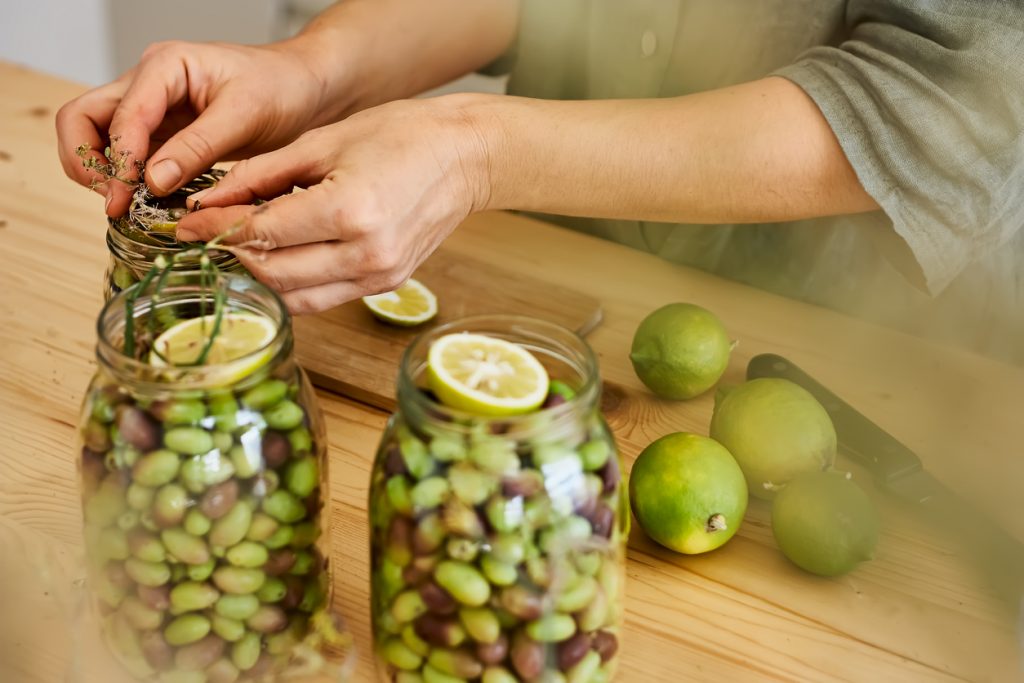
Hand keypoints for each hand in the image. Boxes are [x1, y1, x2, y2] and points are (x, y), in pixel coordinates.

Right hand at [56, 39, 335, 216]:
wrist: (303, 88)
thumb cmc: (280, 87)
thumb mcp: (244, 116)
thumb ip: (196, 148)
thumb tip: (152, 182)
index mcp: (165, 67)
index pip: (120, 116)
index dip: (118, 161)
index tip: (125, 199)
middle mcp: (148, 83)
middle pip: (83, 118)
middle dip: (88, 162)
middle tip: (113, 202)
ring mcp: (151, 109)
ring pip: (97, 138)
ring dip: (102, 173)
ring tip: (128, 206)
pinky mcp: (163, 133)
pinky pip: (129, 156)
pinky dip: (127, 179)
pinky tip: (147, 203)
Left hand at [174, 95, 493, 313]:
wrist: (465, 157)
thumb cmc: (403, 136)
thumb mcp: (323, 142)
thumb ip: (261, 175)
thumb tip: (209, 200)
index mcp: (350, 211)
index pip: (262, 232)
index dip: (215, 230)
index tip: (185, 223)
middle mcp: (366, 254)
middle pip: (273, 272)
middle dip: (230, 254)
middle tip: (204, 234)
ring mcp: (379, 277)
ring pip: (295, 296)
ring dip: (258, 275)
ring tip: (235, 249)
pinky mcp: (385, 285)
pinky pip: (322, 298)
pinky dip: (291, 284)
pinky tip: (275, 260)